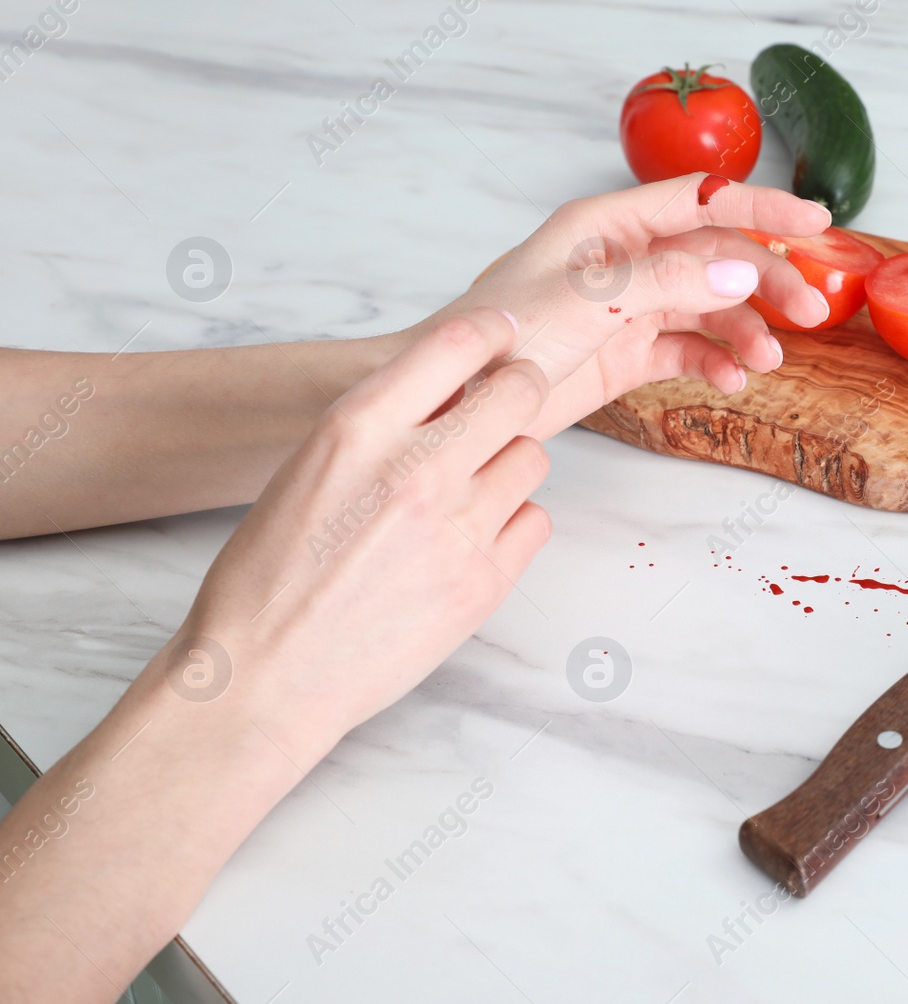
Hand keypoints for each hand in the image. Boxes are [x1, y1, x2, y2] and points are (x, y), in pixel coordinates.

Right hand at [171, 307, 550, 760]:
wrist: (266, 679)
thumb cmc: (272, 576)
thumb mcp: (308, 469)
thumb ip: (383, 425)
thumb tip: (453, 390)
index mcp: (358, 428)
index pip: (458, 340)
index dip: (491, 334)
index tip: (500, 341)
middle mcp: (416, 468)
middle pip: (520, 391)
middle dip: (517, 392)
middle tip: (501, 411)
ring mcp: (459, 528)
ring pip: (532, 457)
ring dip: (508, 465)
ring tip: (466, 494)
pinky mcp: (486, 582)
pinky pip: (535, 521)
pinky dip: (513, 526)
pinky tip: (470, 543)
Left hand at [428, 173, 832, 436]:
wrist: (457, 405)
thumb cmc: (498, 338)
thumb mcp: (586, 300)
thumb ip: (665, 280)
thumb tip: (741, 270)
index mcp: (608, 225)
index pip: (700, 201)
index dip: (761, 208)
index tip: (815, 223)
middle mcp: (623, 260)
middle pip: (717, 257)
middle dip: (767, 281)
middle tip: (810, 311)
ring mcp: (627, 308)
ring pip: (710, 306)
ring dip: (746, 330)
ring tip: (767, 362)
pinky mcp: (626, 354)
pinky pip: (688, 349)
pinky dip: (716, 362)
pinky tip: (732, 380)